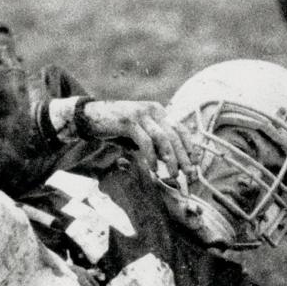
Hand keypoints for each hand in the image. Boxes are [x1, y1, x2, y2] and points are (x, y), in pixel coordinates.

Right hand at [78, 100, 198, 176]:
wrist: (90, 116)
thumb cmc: (116, 128)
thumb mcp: (139, 134)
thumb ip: (154, 143)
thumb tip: (170, 160)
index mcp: (159, 112)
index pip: (181, 129)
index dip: (190, 146)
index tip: (196, 163)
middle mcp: (153, 110)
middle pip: (175, 135)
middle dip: (184, 156)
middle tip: (189, 174)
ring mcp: (141, 114)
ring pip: (163, 138)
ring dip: (170, 158)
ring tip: (173, 175)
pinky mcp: (128, 121)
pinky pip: (145, 141)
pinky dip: (150, 156)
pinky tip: (152, 168)